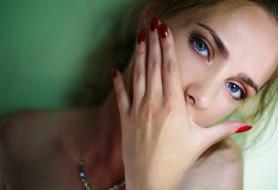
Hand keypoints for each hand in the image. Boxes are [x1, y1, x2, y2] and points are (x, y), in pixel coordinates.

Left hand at [113, 18, 250, 189]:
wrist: (151, 180)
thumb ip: (223, 129)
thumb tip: (245, 125)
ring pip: (137, 77)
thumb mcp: (201, 142)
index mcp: (173, 107)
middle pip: (153, 67)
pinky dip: (118, 82)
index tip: (165, 31)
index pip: (170, 69)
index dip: (167, 48)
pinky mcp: (125, 120)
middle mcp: (154, 105)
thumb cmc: (177, 160)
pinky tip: (116, 70)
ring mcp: (137, 111)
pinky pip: (121, 96)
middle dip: (153, 43)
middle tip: (152, 25)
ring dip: (138, 55)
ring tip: (139, 37)